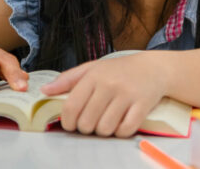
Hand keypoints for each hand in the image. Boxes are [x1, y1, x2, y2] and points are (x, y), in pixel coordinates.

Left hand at [40, 53, 165, 136]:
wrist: (154, 67)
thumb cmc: (119, 70)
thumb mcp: (93, 68)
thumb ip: (68, 79)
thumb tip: (45, 91)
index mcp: (94, 76)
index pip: (71, 107)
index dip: (67, 122)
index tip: (71, 124)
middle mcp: (110, 84)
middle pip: (87, 122)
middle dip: (86, 128)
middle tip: (92, 121)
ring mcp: (127, 95)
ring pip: (105, 129)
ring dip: (104, 131)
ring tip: (107, 121)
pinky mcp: (143, 105)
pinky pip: (125, 130)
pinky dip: (121, 131)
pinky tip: (121, 122)